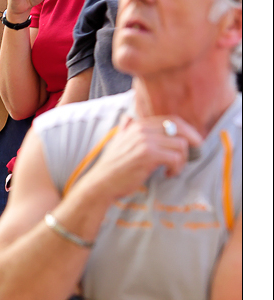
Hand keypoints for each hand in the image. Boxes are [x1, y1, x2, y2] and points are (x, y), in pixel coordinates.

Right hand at [86, 114, 203, 200]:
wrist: (102, 182)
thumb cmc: (113, 166)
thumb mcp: (118, 141)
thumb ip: (125, 128)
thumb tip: (127, 117)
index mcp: (138, 125)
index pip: (171, 120)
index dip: (187, 129)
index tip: (193, 141)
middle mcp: (142, 129)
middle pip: (179, 129)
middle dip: (192, 140)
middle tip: (196, 152)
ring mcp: (145, 141)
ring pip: (180, 145)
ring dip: (182, 160)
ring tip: (174, 169)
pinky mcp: (148, 155)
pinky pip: (175, 158)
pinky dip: (177, 168)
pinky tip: (168, 174)